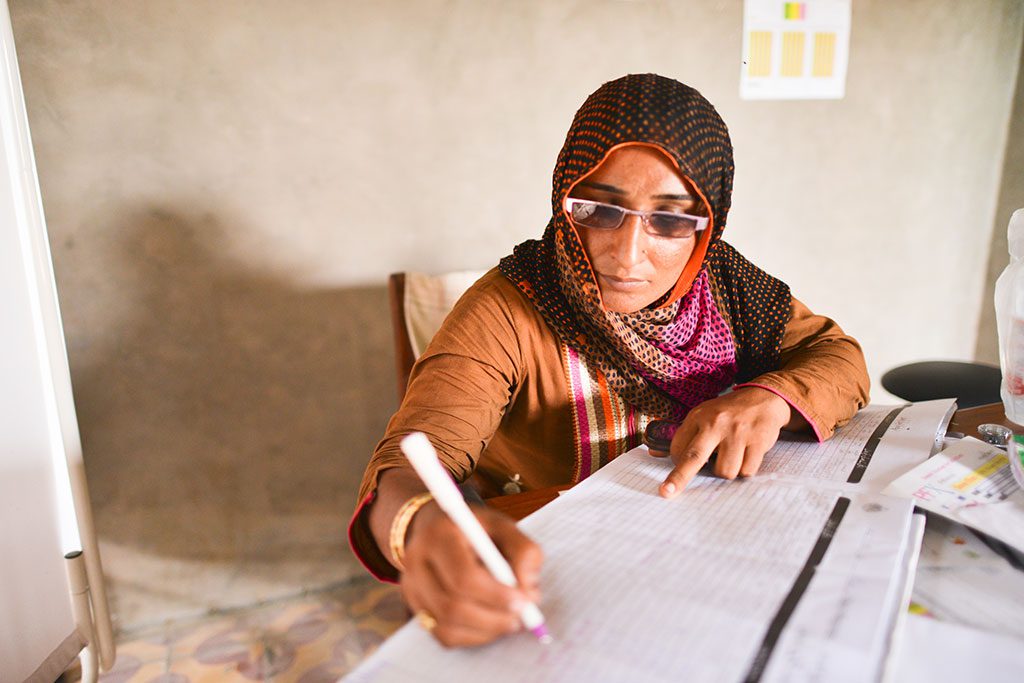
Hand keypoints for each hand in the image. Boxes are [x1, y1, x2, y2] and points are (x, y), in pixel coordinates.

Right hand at [399, 503, 543, 647]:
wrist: (438, 528)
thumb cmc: (475, 530)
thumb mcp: (504, 527)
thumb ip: (524, 551)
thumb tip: (526, 590)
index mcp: (439, 535)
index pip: (463, 577)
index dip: (495, 595)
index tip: (522, 601)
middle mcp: (416, 562)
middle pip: (452, 607)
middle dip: (493, 618)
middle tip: (521, 617)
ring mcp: (411, 587)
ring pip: (447, 626)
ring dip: (486, 631)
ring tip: (509, 620)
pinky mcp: (415, 606)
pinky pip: (443, 635)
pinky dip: (473, 637)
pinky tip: (490, 624)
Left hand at [653, 388, 793, 497]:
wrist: (763, 398)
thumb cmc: (728, 412)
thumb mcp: (702, 416)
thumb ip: (681, 436)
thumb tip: (653, 453)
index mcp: (699, 417)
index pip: (678, 446)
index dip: (676, 463)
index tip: (678, 469)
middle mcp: (716, 423)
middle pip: (694, 457)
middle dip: (679, 477)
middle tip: (667, 491)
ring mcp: (738, 432)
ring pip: (724, 471)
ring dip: (726, 471)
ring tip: (731, 457)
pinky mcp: (758, 441)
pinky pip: (746, 471)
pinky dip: (744, 469)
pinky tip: (746, 456)